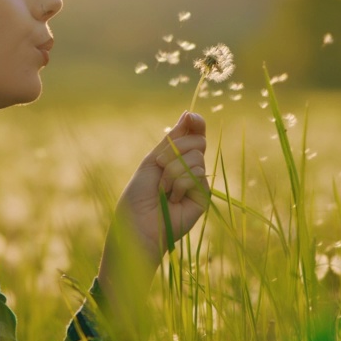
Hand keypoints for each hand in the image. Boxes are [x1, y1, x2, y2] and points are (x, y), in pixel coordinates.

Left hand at [97, 112, 209, 307]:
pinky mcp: (203, 197)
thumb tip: (189, 114)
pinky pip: (197, 176)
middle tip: (160, 168)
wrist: (137, 226)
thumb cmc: (138, 197)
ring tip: (163, 190)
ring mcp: (198, 183)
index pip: (193, 134)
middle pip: (198, 141)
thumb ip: (172, 140)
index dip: (196, 123)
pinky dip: (180, 184)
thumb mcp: (152, 161)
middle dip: (175, 151)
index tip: (191, 118)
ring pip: (197, 158)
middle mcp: (190, 168)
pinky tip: (173, 199)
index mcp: (176, 157)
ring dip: (173, 172)